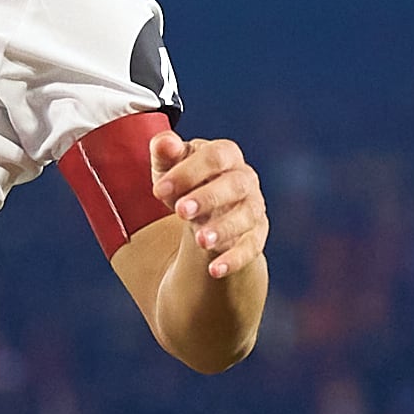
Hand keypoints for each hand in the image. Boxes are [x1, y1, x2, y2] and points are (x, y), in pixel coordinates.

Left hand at [151, 131, 268, 281]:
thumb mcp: (169, 166)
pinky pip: (251, 248)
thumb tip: (164, 143)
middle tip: (180, 211)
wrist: (204, 210)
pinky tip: (214, 270)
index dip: (188, 171)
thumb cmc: (185, 181)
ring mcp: (253, 208)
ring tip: (200, 241)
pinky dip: (234, 259)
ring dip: (224, 228)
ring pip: (246, 216)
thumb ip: (165, 152)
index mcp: (226, 155)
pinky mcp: (255, 236)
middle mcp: (245, 179)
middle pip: (235, 185)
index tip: (158, 190)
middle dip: (208, 198)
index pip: (215, 156)